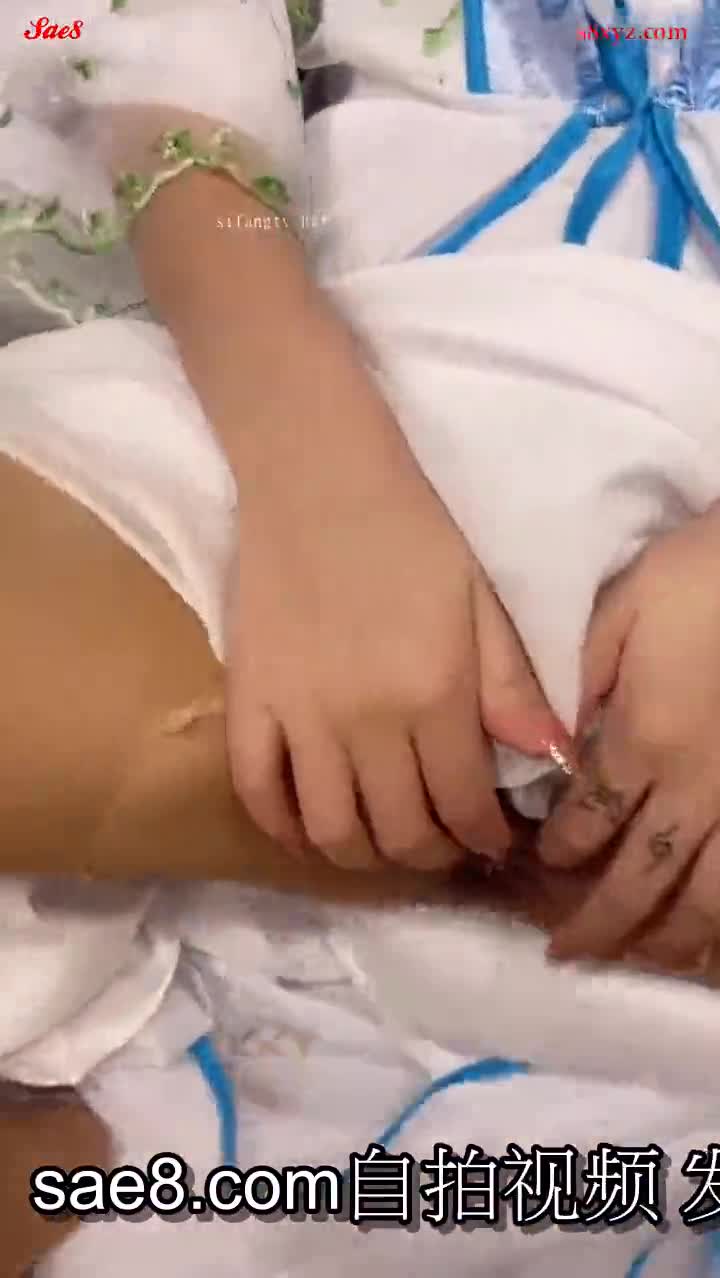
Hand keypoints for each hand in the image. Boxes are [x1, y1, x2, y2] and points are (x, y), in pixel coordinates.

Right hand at [225, 452, 562, 871]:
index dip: (484, 838)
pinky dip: (281, 828)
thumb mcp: (482, 602)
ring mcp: (301, 718)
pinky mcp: (249, 702)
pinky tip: (306, 829)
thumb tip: (548, 760)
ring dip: (362, 856)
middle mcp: (369, 723)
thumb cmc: (414, 534)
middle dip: (432, 855)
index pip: (465, 806)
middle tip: (443, 843)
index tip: (492, 840)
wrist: (319, 479)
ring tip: (381, 843)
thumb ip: (512, 687)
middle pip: (401, 832)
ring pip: (330, 830)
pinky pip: (256, 791)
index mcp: (436, 696)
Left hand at [539, 506, 719, 969]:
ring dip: (669, 938)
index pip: (588, 819)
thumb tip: (565, 740)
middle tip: (566, 953)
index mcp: (644, 738)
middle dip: (598, 923)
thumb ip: (588, 678)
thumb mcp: (625, 607)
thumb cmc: (708, 575)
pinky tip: (714, 941)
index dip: (560, 850)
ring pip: (708, 898)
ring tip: (642, 958)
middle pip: (640, 878)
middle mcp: (696, 787)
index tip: (540, 863)